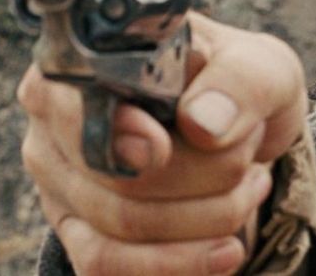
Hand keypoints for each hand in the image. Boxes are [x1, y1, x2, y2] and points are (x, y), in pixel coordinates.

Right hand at [17, 12, 307, 275]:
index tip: (164, 147)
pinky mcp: (77, 232)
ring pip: (119, 226)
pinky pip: (107, 266)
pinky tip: (226, 250)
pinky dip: (178, 264)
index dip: (118, 134)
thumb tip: (202, 125)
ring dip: (205, 217)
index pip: (76, 105)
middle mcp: (54, 119)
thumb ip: (239, 82)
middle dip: (203, 176)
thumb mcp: (261, 66)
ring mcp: (59, 180)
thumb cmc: (239, 87)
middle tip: (248, 155)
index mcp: (86, 60)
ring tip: (249, 188)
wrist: (242, 134)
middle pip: (113, 175)